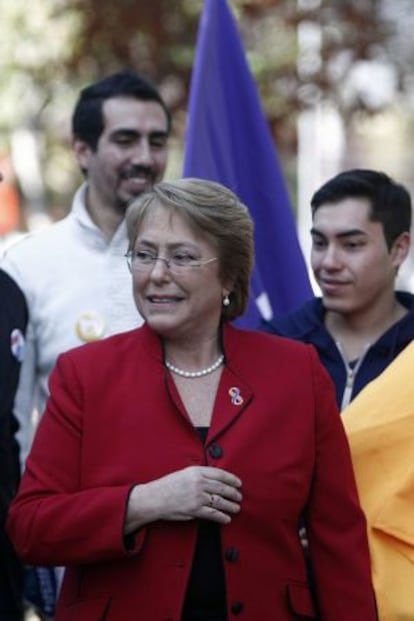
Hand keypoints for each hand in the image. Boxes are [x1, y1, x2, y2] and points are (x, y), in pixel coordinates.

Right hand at [125, 466, 241, 532]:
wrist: (155, 498)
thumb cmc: (168, 486)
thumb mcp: (184, 473)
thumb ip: (199, 475)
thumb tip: (215, 480)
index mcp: (196, 471)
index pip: (220, 474)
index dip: (231, 479)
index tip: (238, 483)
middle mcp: (198, 483)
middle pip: (222, 488)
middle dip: (233, 493)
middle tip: (239, 496)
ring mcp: (197, 497)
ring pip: (220, 501)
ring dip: (230, 505)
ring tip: (236, 508)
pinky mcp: (195, 510)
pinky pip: (213, 514)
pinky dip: (222, 517)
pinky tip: (226, 518)